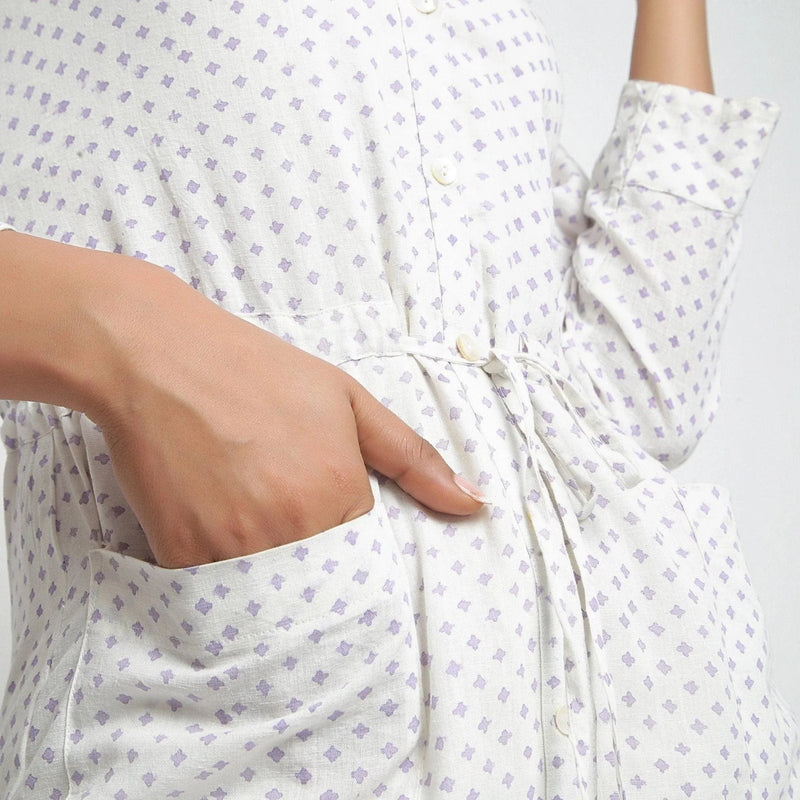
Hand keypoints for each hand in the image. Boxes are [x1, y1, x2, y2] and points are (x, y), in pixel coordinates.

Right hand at [92, 262, 483, 567]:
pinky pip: (216, 591)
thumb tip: (474, 503)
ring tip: (252, 516)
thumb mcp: (348, 400)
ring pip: (272, 593)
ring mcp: (233, 547)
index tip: (332, 519)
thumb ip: (414, 458)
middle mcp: (290, 528)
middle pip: (322, 582)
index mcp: (337, 491)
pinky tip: (217, 522)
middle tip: (287, 515)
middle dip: (315, 561)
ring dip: (272, 571)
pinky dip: (223, 569)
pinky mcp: (182, 555)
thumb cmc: (256, 370)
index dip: (353, 540)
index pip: (368, 556)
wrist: (160, 356)